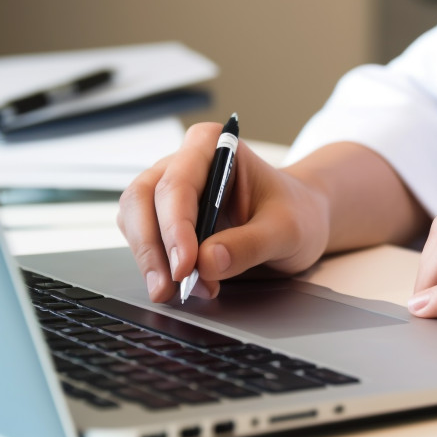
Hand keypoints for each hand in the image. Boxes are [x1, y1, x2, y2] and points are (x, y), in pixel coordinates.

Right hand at [117, 123, 328, 302]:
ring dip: (151, 261)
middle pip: (143, 199)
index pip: (177, 183)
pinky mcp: (165, 219)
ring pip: (135, 221)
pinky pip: (144, 240)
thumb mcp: (287, 230)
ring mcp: (170, 191)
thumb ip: (250, 244)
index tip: (186, 266)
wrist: (302, 221)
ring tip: (184, 291)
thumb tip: (207, 262)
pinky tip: (181, 285)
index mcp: (213, 145)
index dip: (174, 227)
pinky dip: (156, 266)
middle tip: (170, 288)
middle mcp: (184, 162)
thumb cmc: (296, 212)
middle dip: (152, 248)